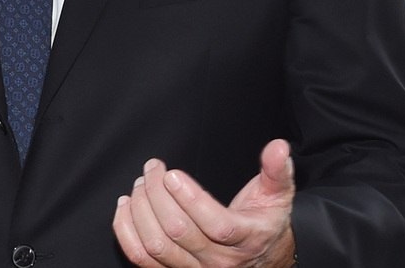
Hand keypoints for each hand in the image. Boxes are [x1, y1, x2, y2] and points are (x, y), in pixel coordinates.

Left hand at [112, 138, 295, 267]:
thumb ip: (277, 171)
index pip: (216, 226)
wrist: (262, 255)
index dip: (190, 199)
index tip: (172, 174)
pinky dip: (127, 232)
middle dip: (157, 195)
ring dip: (141, 211)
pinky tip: (126, 207)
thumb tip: (279, 148)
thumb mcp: (277, 195)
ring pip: (157, 246)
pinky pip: (142, 259)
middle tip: (153, 169)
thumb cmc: (264, 221)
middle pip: (179, 232)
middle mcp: (219, 262)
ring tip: (141, 183)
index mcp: (246, 239)